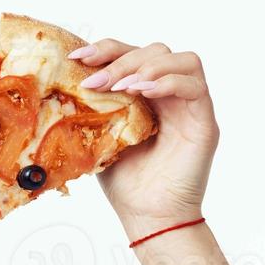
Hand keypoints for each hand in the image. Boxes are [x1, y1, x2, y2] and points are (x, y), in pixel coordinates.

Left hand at [67, 38, 218, 241]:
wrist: (147, 215)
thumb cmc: (126, 181)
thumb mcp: (101, 136)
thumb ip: (93, 108)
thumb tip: (60, 84)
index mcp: (147, 95)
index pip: (133, 54)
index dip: (107, 48)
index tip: (78, 56)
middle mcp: (171, 96)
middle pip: (157, 51)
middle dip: (122, 59)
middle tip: (95, 80)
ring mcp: (190, 107)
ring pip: (184, 61)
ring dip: (147, 67)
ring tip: (121, 86)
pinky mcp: (204, 122)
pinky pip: (195, 88)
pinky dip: (169, 83)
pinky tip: (143, 92)